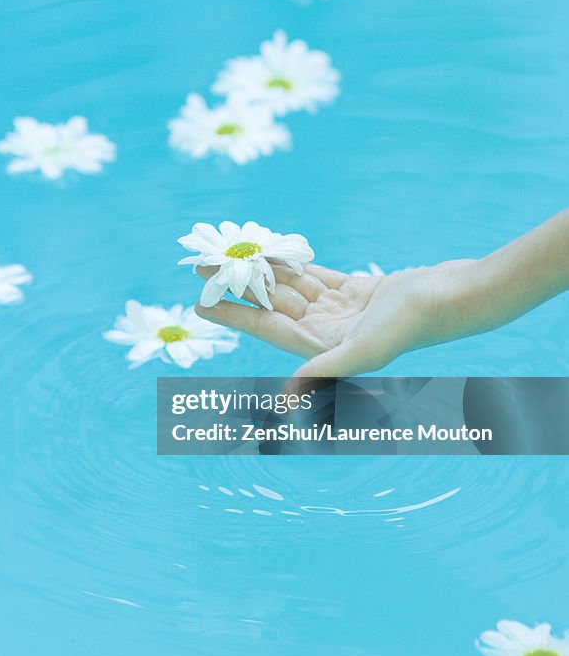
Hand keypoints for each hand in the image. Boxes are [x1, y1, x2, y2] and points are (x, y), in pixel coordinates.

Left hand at [195, 260, 476, 379]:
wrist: (456, 297)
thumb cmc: (414, 324)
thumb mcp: (364, 350)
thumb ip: (322, 373)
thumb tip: (284, 403)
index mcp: (324, 347)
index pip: (266, 328)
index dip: (233, 313)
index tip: (199, 300)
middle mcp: (329, 332)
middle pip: (273, 304)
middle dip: (240, 284)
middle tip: (204, 263)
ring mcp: (343, 311)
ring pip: (292, 287)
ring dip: (263, 271)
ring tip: (233, 251)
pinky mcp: (359, 291)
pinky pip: (318, 276)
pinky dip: (296, 265)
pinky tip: (275, 254)